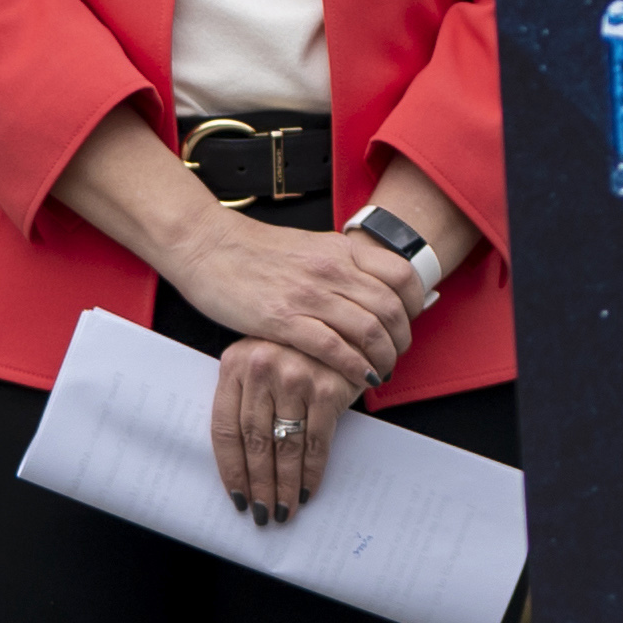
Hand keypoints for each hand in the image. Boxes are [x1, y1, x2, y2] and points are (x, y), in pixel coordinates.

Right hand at [149, 197, 420, 393]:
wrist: (207, 245)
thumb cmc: (257, 251)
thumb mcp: (312, 248)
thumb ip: (344, 265)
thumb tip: (376, 288)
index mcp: (342, 249)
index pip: (401, 276)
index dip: (414, 305)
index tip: (408, 323)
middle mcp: (332, 269)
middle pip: (390, 308)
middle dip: (401, 339)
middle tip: (396, 356)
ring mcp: (308, 294)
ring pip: (368, 330)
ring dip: (381, 357)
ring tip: (380, 371)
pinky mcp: (282, 319)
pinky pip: (332, 347)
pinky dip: (352, 366)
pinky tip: (358, 378)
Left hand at [214, 339, 353, 521]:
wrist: (347, 321)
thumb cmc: (298, 350)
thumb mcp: (262, 363)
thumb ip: (249, 400)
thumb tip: (244, 466)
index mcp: (235, 363)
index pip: (224, 429)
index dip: (230, 469)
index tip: (237, 497)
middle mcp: (261, 368)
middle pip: (254, 442)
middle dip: (259, 485)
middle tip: (263, 513)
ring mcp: (295, 376)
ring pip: (284, 446)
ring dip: (285, 485)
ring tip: (284, 510)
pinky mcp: (327, 387)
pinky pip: (317, 441)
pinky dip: (312, 471)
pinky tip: (309, 490)